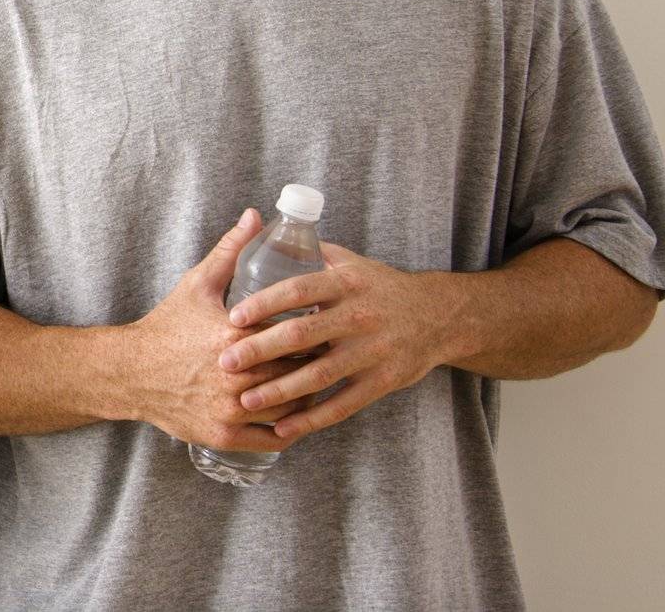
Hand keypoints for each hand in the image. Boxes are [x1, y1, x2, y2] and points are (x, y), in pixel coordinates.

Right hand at [125, 209, 327, 453]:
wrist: (132, 371)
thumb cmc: (169, 324)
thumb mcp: (198, 283)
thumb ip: (230, 249)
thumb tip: (255, 215)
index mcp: (234, 334)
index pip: (294, 335)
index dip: (316, 331)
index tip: (332, 325)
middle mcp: (235, 375)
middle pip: (297, 372)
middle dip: (319, 364)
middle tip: (337, 355)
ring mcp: (230, 409)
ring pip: (291, 408)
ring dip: (310, 397)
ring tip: (324, 383)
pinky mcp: (224, 435)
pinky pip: (273, 438)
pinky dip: (292, 430)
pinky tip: (301, 417)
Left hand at [220, 241, 445, 440]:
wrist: (438, 316)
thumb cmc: (382, 287)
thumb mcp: (351, 262)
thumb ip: (312, 254)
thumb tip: (267, 236)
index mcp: (346, 283)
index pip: (298, 290)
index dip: (265, 303)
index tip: (233, 316)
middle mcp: (358, 316)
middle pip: (302, 335)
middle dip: (260, 350)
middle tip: (226, 362)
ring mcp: (372, 352)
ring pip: (319, 375)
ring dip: (280, 391)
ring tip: (246, 399)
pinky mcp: (382, 382)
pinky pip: (342, 405)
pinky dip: (312, 419)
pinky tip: (283, 428)